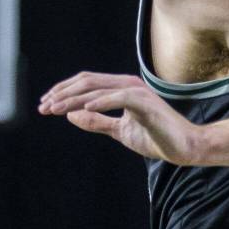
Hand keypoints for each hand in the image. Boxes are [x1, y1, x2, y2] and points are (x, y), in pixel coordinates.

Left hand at [39, 72, 201, 163]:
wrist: (185, 147)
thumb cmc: (156, 137)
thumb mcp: (120, 130)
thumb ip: (97, 122)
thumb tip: (70, 114)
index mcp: (122, 89)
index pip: (87, 83)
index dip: (64, 92)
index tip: (45, 105)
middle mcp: (128, 85)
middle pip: (87, 82)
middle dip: (62, 93)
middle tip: (43, 107)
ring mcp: (138, 92)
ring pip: (98, 89)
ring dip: (74, 99)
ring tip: (54, 108)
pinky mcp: (146, 103)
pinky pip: (119, 97)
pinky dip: (101, 101)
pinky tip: (83, 109)